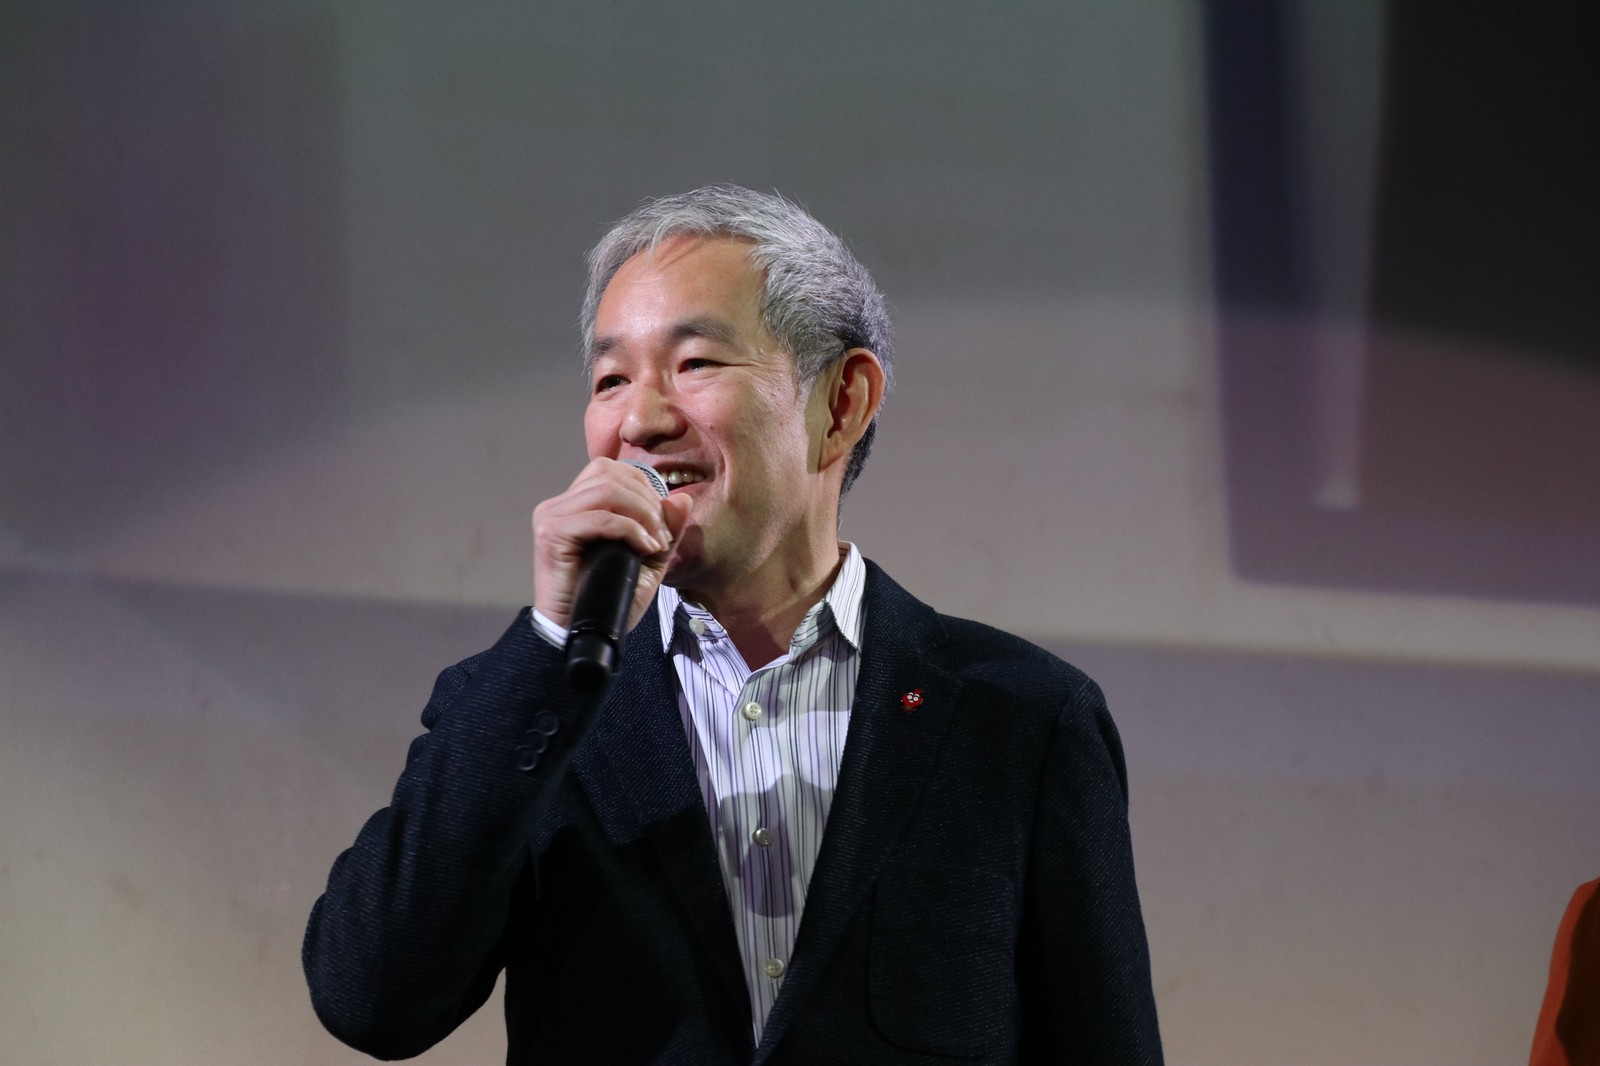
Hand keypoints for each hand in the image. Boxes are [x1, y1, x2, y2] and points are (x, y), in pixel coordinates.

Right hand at [532, 458, 692, 631]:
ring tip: (654, 543)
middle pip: (610, 473)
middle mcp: (560, 505)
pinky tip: (643, 548)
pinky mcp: (552, 535)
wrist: (578, 635)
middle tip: (661, 536)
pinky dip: (629, 529)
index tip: (661, 524)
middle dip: (647, 501)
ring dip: (641, 514)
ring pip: (606, 489)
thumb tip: (682, 498)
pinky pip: (599, 517)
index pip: (611, 469)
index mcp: (576, 505)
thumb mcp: (647, 562)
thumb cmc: (608, 602)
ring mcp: (552, 517)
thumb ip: (665, 530)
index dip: (643, 487)